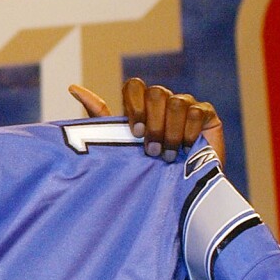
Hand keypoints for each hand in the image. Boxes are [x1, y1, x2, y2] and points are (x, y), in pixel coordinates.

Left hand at [69, 78, 224, 162]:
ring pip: (177, 102)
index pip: (134, 86)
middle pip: (156, 92)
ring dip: (170, 132)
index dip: (134, 106)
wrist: (178, 193)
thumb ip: (99, 116)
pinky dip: (189, 132)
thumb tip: (72, 86)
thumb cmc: (145, 170)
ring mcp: (187, 105)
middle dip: (153, 124)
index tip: (135, 133)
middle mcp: (164, 101)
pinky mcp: (207, 114)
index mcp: (142, 106)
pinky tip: (186, 148)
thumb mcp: (117, 143)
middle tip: (152, 152)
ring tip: (168, 156)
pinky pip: (197, 111)